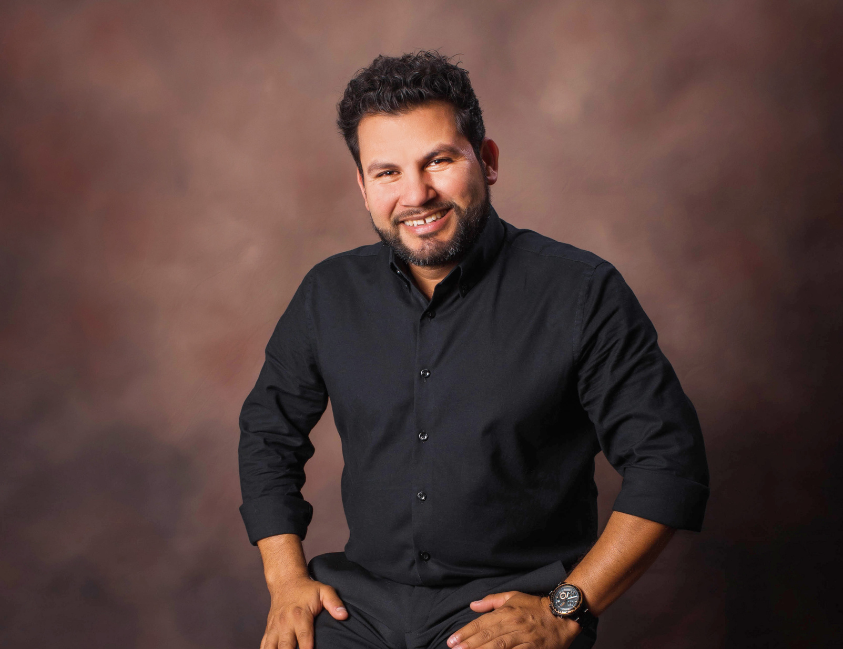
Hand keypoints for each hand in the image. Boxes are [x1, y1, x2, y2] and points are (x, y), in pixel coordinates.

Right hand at [260, 574, 347, 648]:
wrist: (286, 582)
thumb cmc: (308, 589)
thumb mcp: (324, 591)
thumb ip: (334, 603)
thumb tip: (344, 616)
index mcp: (300, 615)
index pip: (304, 636)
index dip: (306, 648)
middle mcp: (285, 623)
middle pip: (286, 646)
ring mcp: (275, 628)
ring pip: (271, 648)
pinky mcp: (268, 631)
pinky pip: (264, 646)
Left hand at [446, 591, 580, 648]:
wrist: (563, 615)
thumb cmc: (535, 606)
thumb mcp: (513, 596)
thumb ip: (491, 601)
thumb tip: (473, 605)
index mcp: (507, 611)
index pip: (481, 624)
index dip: (465, 633)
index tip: (452, 641)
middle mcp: (514, 624)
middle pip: (488, 636)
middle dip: (469, 645)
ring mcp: (524, 638)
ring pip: (500, 647)